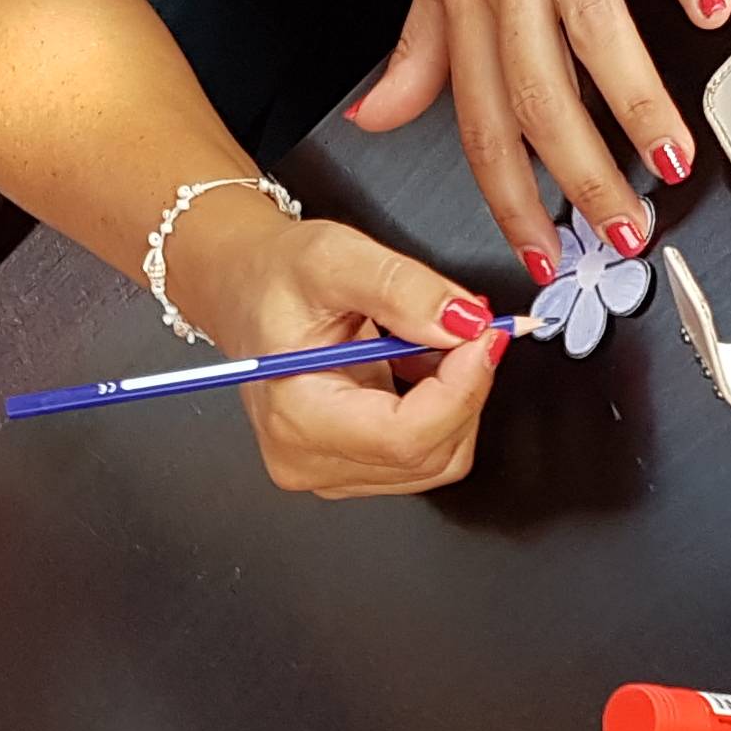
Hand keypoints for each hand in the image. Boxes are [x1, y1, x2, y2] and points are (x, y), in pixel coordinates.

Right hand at [159, 185, 510, 499]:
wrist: (246, 291)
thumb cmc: (274, 279)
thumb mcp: (335, 257)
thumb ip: (403, 289)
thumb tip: (465, 323)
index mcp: (295, 417)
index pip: (404, 437)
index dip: (461, 390)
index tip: (485, 337)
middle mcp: (308, 460)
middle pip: (429, 454)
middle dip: (466, 388)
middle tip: (470, 328)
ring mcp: (330, 473)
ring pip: (437, 459)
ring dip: (457, 399)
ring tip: (433, 342)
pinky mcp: (351, 469)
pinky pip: (426, 456)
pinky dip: (443, 410)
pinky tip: (422, 369)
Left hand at [348, 0, 730, 271]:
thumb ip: (421, 43)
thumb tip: (376, 117)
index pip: (478, 116)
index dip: (505, 195)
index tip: (538, 257)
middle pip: (536, 89)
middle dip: (576, 176)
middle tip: (618, 233)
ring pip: (594, 25)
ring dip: (637, 102)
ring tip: (671, 161)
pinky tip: (715, 14)